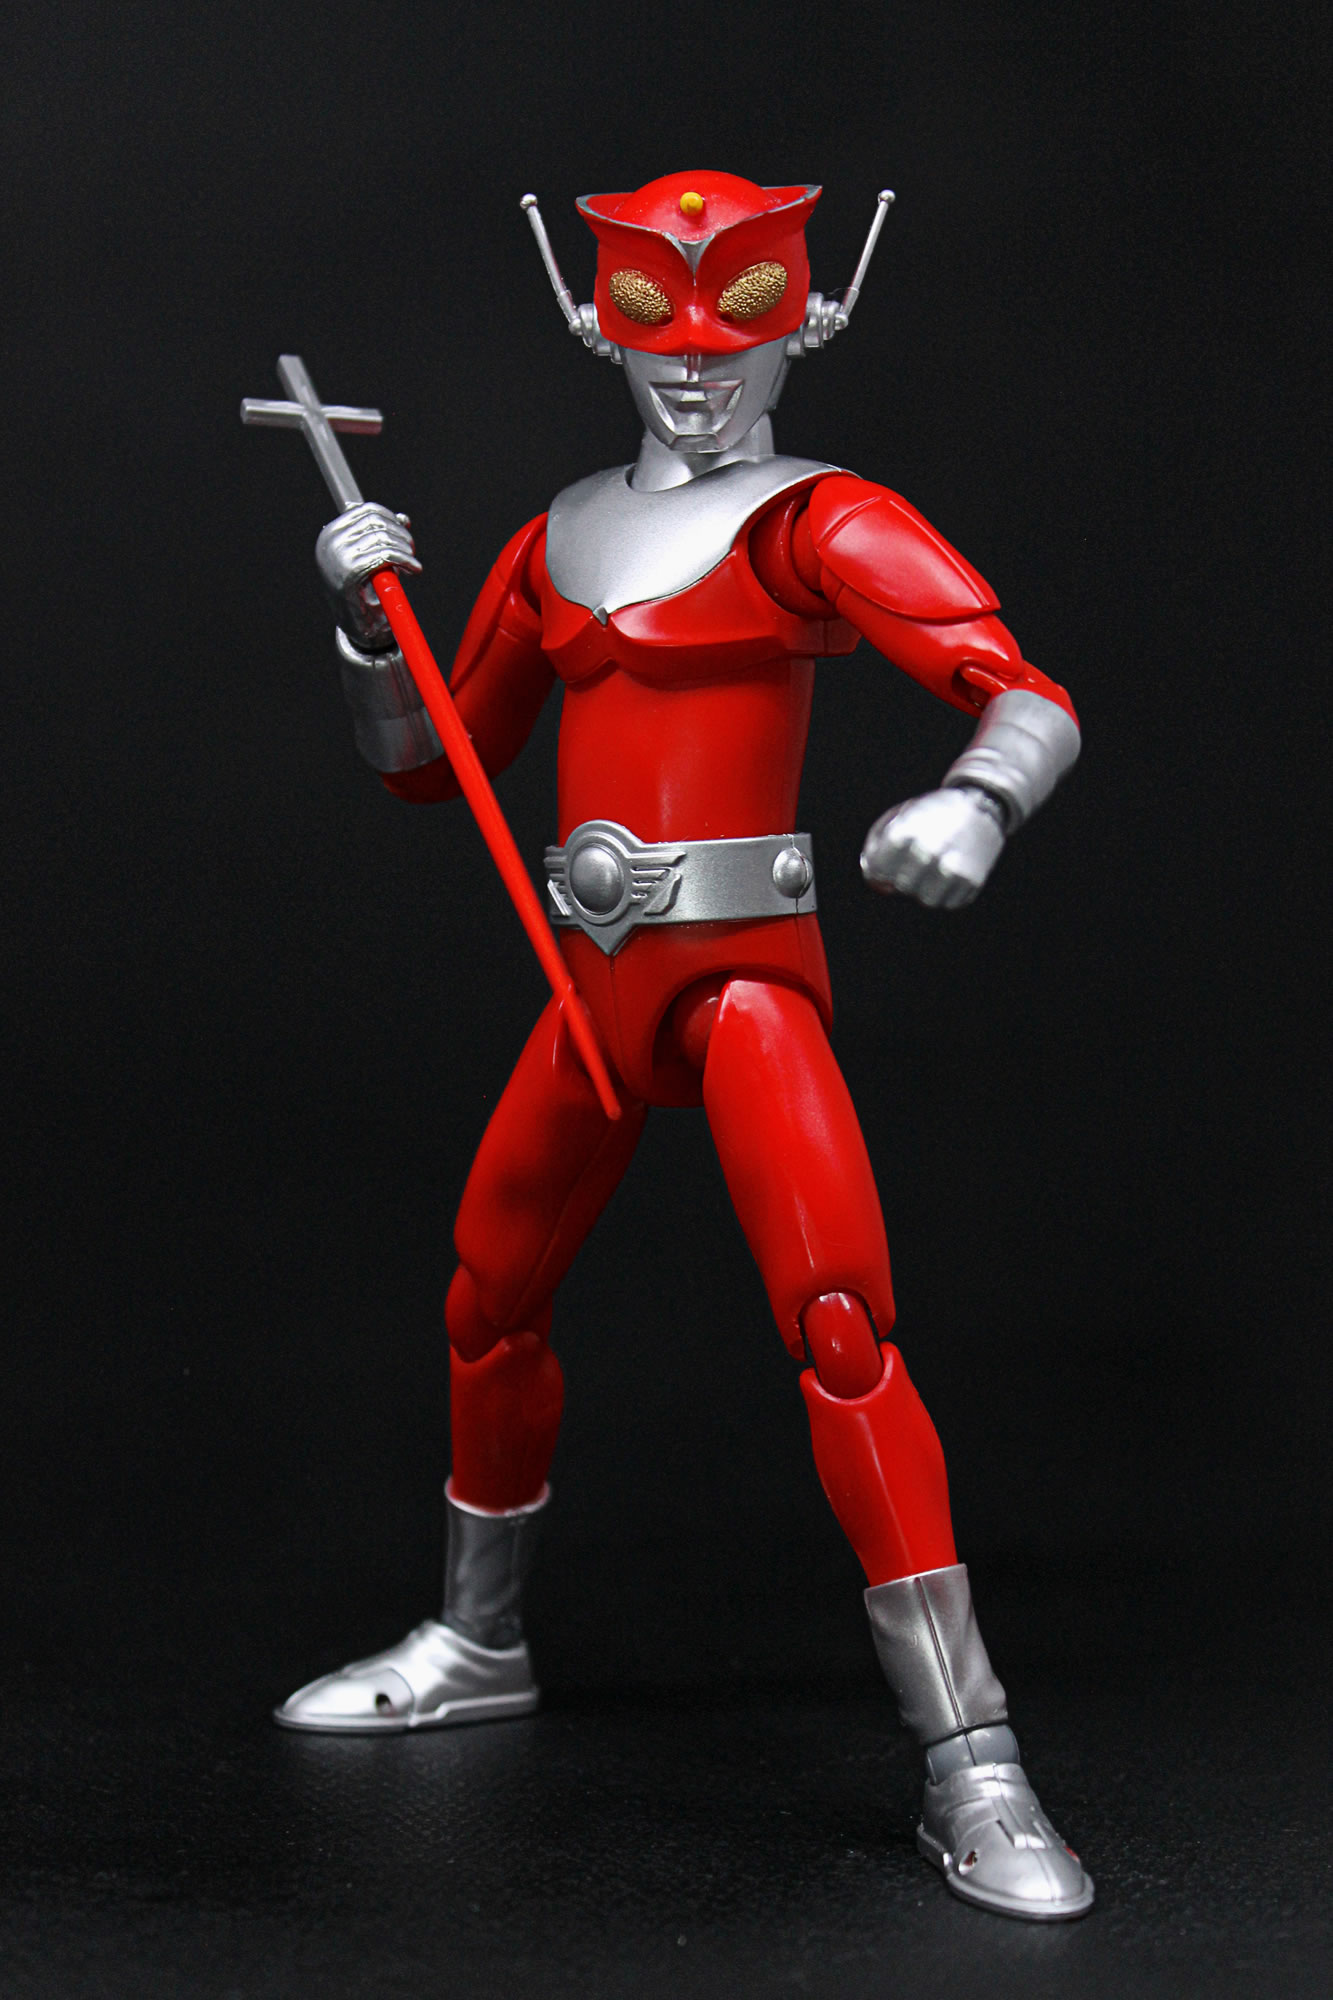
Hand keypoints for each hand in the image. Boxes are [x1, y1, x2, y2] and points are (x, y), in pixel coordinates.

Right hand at [316, 502, 420, 650]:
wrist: (358, 629)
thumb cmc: (365, 594)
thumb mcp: (373, 560)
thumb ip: (383, 537)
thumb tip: (403, 519)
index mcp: (330, 535)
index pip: (367, 511)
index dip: (392, 519)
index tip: (404, 534)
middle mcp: (330, 543)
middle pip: (376, 522)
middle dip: (400, 535)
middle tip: (412, 550)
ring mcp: (337, 558)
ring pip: (383, 539)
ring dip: (405, 549)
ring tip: (413, 564)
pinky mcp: (349, 574)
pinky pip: (384, 556)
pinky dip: (405, 560)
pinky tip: (414, 570)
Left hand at [860, 786, 1006, 907]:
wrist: (981, 805)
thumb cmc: (931, 814)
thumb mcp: (899, 817)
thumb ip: (877, 848)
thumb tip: (875, 883)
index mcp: (904, 833)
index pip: (878, 870)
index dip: (882, 869)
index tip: (890, 862)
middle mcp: (927, 852)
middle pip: (903, 886)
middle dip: (907, 876)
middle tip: (920, 860)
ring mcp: (951, 867)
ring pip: (928, 900)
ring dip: (929, 887)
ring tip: (936, 867)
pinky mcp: (972, 880)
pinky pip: (950, 902)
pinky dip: (949, 891)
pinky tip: (953, 871)